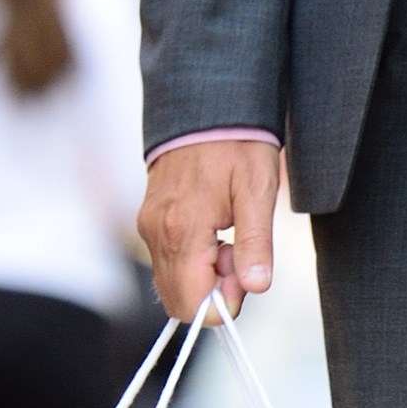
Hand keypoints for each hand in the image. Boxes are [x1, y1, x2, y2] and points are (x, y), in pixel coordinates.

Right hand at [138, 138, 283, 318]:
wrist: (204, 104)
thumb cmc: (237, 143)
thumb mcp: (258, 190)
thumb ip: (255, 242)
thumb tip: (257, 286)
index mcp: (183, 229)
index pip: (192, 303)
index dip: (224, 303)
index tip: (246, 272)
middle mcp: (157, 234)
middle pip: (177, 302)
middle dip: (212, 293)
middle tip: (238, 256)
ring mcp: (149, 228)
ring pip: (171, 285)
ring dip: (202, 277)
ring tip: (227, 239)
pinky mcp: (149, 221)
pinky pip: (167, 263)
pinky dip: (191, 261)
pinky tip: (213, 232)